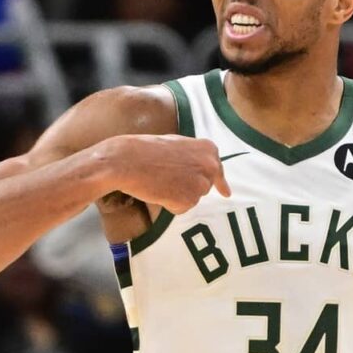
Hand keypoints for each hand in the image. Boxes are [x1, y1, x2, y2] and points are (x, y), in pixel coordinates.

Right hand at [101, 135, 229, 214]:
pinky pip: (181, 208)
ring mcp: (200, 185)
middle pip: (204, 186)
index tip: (226, 193)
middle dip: (189, 186)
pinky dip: (170, 204)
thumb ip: (193, 156)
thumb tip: (202, 169)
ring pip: (192, 198)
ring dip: (178, 195)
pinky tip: (158, 192)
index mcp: (209, 149)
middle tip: (168, 179)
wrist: (127, 161)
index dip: (220, 183)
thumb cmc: (146, 149)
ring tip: (159, 181)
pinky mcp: (188, 201)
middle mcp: (210, 167)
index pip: (219, 170)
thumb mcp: (176, 144)